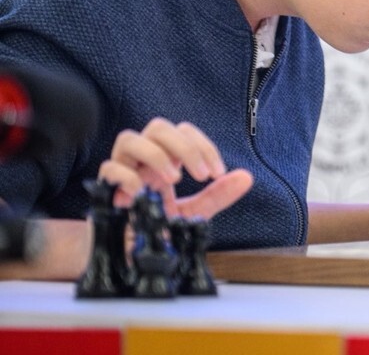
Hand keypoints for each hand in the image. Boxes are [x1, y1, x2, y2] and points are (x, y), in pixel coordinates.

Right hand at [98, 117, 252, 219]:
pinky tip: (143, 193)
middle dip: (184, 146)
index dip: (204, 146)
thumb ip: (218, 195)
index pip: (184, 132)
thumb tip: (247, 177)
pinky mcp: (104, 190)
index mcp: (164, 160)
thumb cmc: (156, 226)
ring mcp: (122, 171)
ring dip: (156, 154)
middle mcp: (142, 160)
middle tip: (200, 175)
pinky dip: (127, 176)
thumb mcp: (193, 212)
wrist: (128, 256)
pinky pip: (109, 168)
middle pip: (158, 127)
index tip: (217, 172)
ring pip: (129, 138)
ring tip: (174, 180)